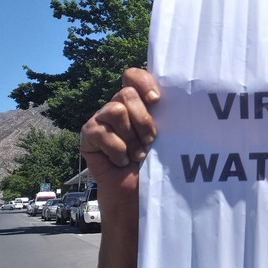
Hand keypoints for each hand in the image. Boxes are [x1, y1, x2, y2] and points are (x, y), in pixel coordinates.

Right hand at [80, 68, 159, 192]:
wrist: (135, 192)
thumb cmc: (153, 162)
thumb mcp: (164, 134)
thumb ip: (164, 114)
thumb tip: (179, 98)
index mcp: (137, 101)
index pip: (133, 76)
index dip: (144, 82)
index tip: (156, 101)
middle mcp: (118, 105)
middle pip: (126, 93)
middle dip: (143, 119)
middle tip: (151, 140)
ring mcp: (101, 118)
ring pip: (116, 110)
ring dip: (130, 137)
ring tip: (137, 154)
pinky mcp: (88, 134)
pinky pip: (102, 132)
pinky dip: (117, 150)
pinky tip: (122, 161)